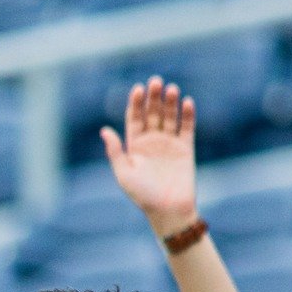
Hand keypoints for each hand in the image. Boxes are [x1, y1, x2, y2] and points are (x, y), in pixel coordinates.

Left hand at [100, 76, 197, 234]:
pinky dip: (187, 115)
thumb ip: (115, 151)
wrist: (168, 210)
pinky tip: (186, 102)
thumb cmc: (143, 196)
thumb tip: (104, 130)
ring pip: (169, 117)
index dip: (136, 103)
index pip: (135, 118)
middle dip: (153, 98)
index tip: (137, 89)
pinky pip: (187, 128)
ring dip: (170, 103)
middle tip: (156, 81)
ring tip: (171, 89)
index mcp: (134, 146)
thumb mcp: (124, 173)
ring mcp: (169, 144)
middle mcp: (152, 142)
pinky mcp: (186, 148)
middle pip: (152, 113)